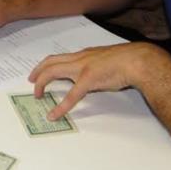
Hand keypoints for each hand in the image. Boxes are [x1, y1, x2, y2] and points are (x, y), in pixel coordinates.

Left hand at [29, 42, 166, 119]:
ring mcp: (82, 68)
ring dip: (42, 83)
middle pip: (50, 61)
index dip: (47, 64)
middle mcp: (79, 58)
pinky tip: (54, 114)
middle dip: (38, 71)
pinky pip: (71, 95)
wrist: (138, 60)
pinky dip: (60, 106)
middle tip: (31, 82)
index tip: (40, 72)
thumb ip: (96, 66)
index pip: (60, 57)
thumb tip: (94, 75)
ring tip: (37, 94)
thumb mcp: (106, 60)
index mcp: (84, 55)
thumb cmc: (128, 61)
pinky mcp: (89, 79)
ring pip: (53, 71)